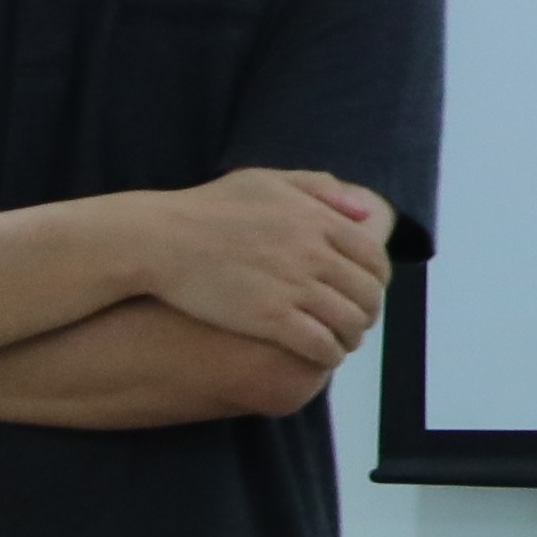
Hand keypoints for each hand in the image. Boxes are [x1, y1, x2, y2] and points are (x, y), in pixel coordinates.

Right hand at [146, 169, 397, 367]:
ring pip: (349, 322)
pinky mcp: (271, 318)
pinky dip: (329, 354)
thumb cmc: (208, 208)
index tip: (365, 293)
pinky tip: (320, 356)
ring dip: (351, 337)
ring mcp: (294, 285)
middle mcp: (313, 251)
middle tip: (355, 323)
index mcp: (317, 219)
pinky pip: (321, 345)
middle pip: (367, 293)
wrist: (160, 239)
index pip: (374, 258)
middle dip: (367, 313)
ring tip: (339, 343)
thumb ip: (319, 189)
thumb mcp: (266, 180)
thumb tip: (363, 212)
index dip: (376, 282)